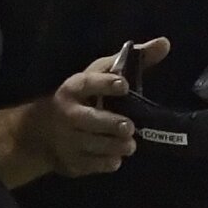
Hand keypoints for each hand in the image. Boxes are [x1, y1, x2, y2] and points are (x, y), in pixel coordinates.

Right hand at [30, 38, 169, 176]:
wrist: (42, 131)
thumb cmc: (82, 97)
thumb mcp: (101, 74)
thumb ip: (134, 60)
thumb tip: (165, 43)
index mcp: (75, 87)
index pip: (88, 83)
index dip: (105, 83)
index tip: (124, 85)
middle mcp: (68, 112)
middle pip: (89, 119)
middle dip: (110, 124)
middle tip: (129, 127)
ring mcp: (67, 139)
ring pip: (93, 144)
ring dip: (114, 146)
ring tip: (130, 145)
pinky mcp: (71, 161)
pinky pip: (92, 164)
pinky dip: (106, 162)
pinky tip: (115, 157)